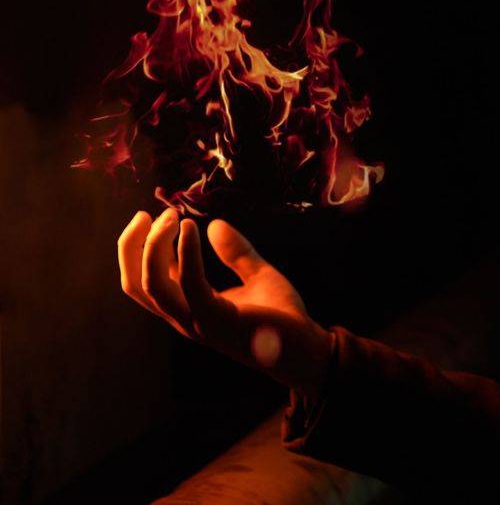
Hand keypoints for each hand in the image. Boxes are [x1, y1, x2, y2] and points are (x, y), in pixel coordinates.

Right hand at [117, 208, 334, 396]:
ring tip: (170, 217)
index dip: (141, 248)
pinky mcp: (216, 321)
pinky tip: (192, 228)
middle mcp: (184, 317)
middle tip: (149, 213)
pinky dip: (186, 254)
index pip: (145, 280)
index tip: (155, 216)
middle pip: (135, 285)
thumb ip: (236, 252)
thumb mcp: (257, 275)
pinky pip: (190, 285)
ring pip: (151, 287)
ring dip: (153, 248)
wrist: (305, 349)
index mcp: (188, 307)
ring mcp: (196, 322)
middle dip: (132, 246)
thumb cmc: (281, 316)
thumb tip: (215, 224)